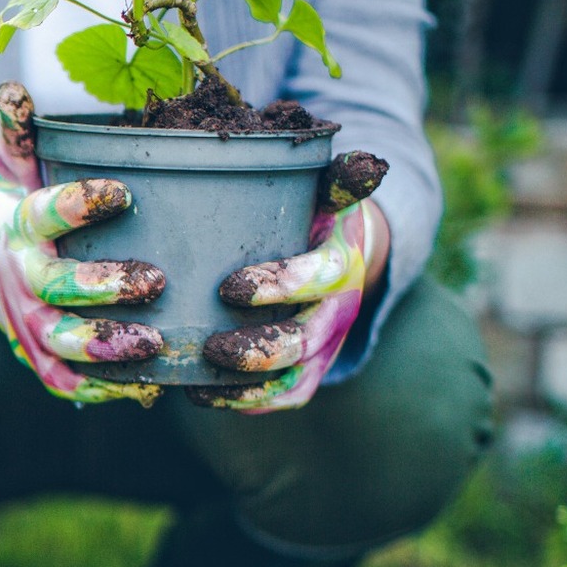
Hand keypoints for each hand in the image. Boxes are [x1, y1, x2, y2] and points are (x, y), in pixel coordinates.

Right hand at [0, 81, 165, 405]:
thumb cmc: (9, 206)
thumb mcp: (11, 167)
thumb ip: (19, 132)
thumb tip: (14, 89)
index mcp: (20, 228)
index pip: (48, 214)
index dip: (82, 204)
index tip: (124, 192)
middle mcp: (21, 280)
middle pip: (58, 289)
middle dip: (103, 288)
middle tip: (154, 280)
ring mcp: (28, 324)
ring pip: (64, 343)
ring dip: (108, 347)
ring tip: (156, 341)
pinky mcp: (37, 356)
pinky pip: (66, 381)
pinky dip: (102, 389)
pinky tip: (146, 388)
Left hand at [192, 152, 389, 411]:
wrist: (341, 250)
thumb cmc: (314, 213)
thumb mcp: (326, 190)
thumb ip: (336, 178)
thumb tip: (366, 163)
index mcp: (342, 260)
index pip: (320, 277)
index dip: (281, 286)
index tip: (229, 289)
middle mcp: (338, 309)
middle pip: (306, 341)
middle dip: (260, 350)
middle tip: (211, 348)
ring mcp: (324, 345)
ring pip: (294, 379)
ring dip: (249, 386)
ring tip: (200, 379)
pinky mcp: (308, 369)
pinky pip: (283, 397)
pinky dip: (245, 402)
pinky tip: (201, 396)